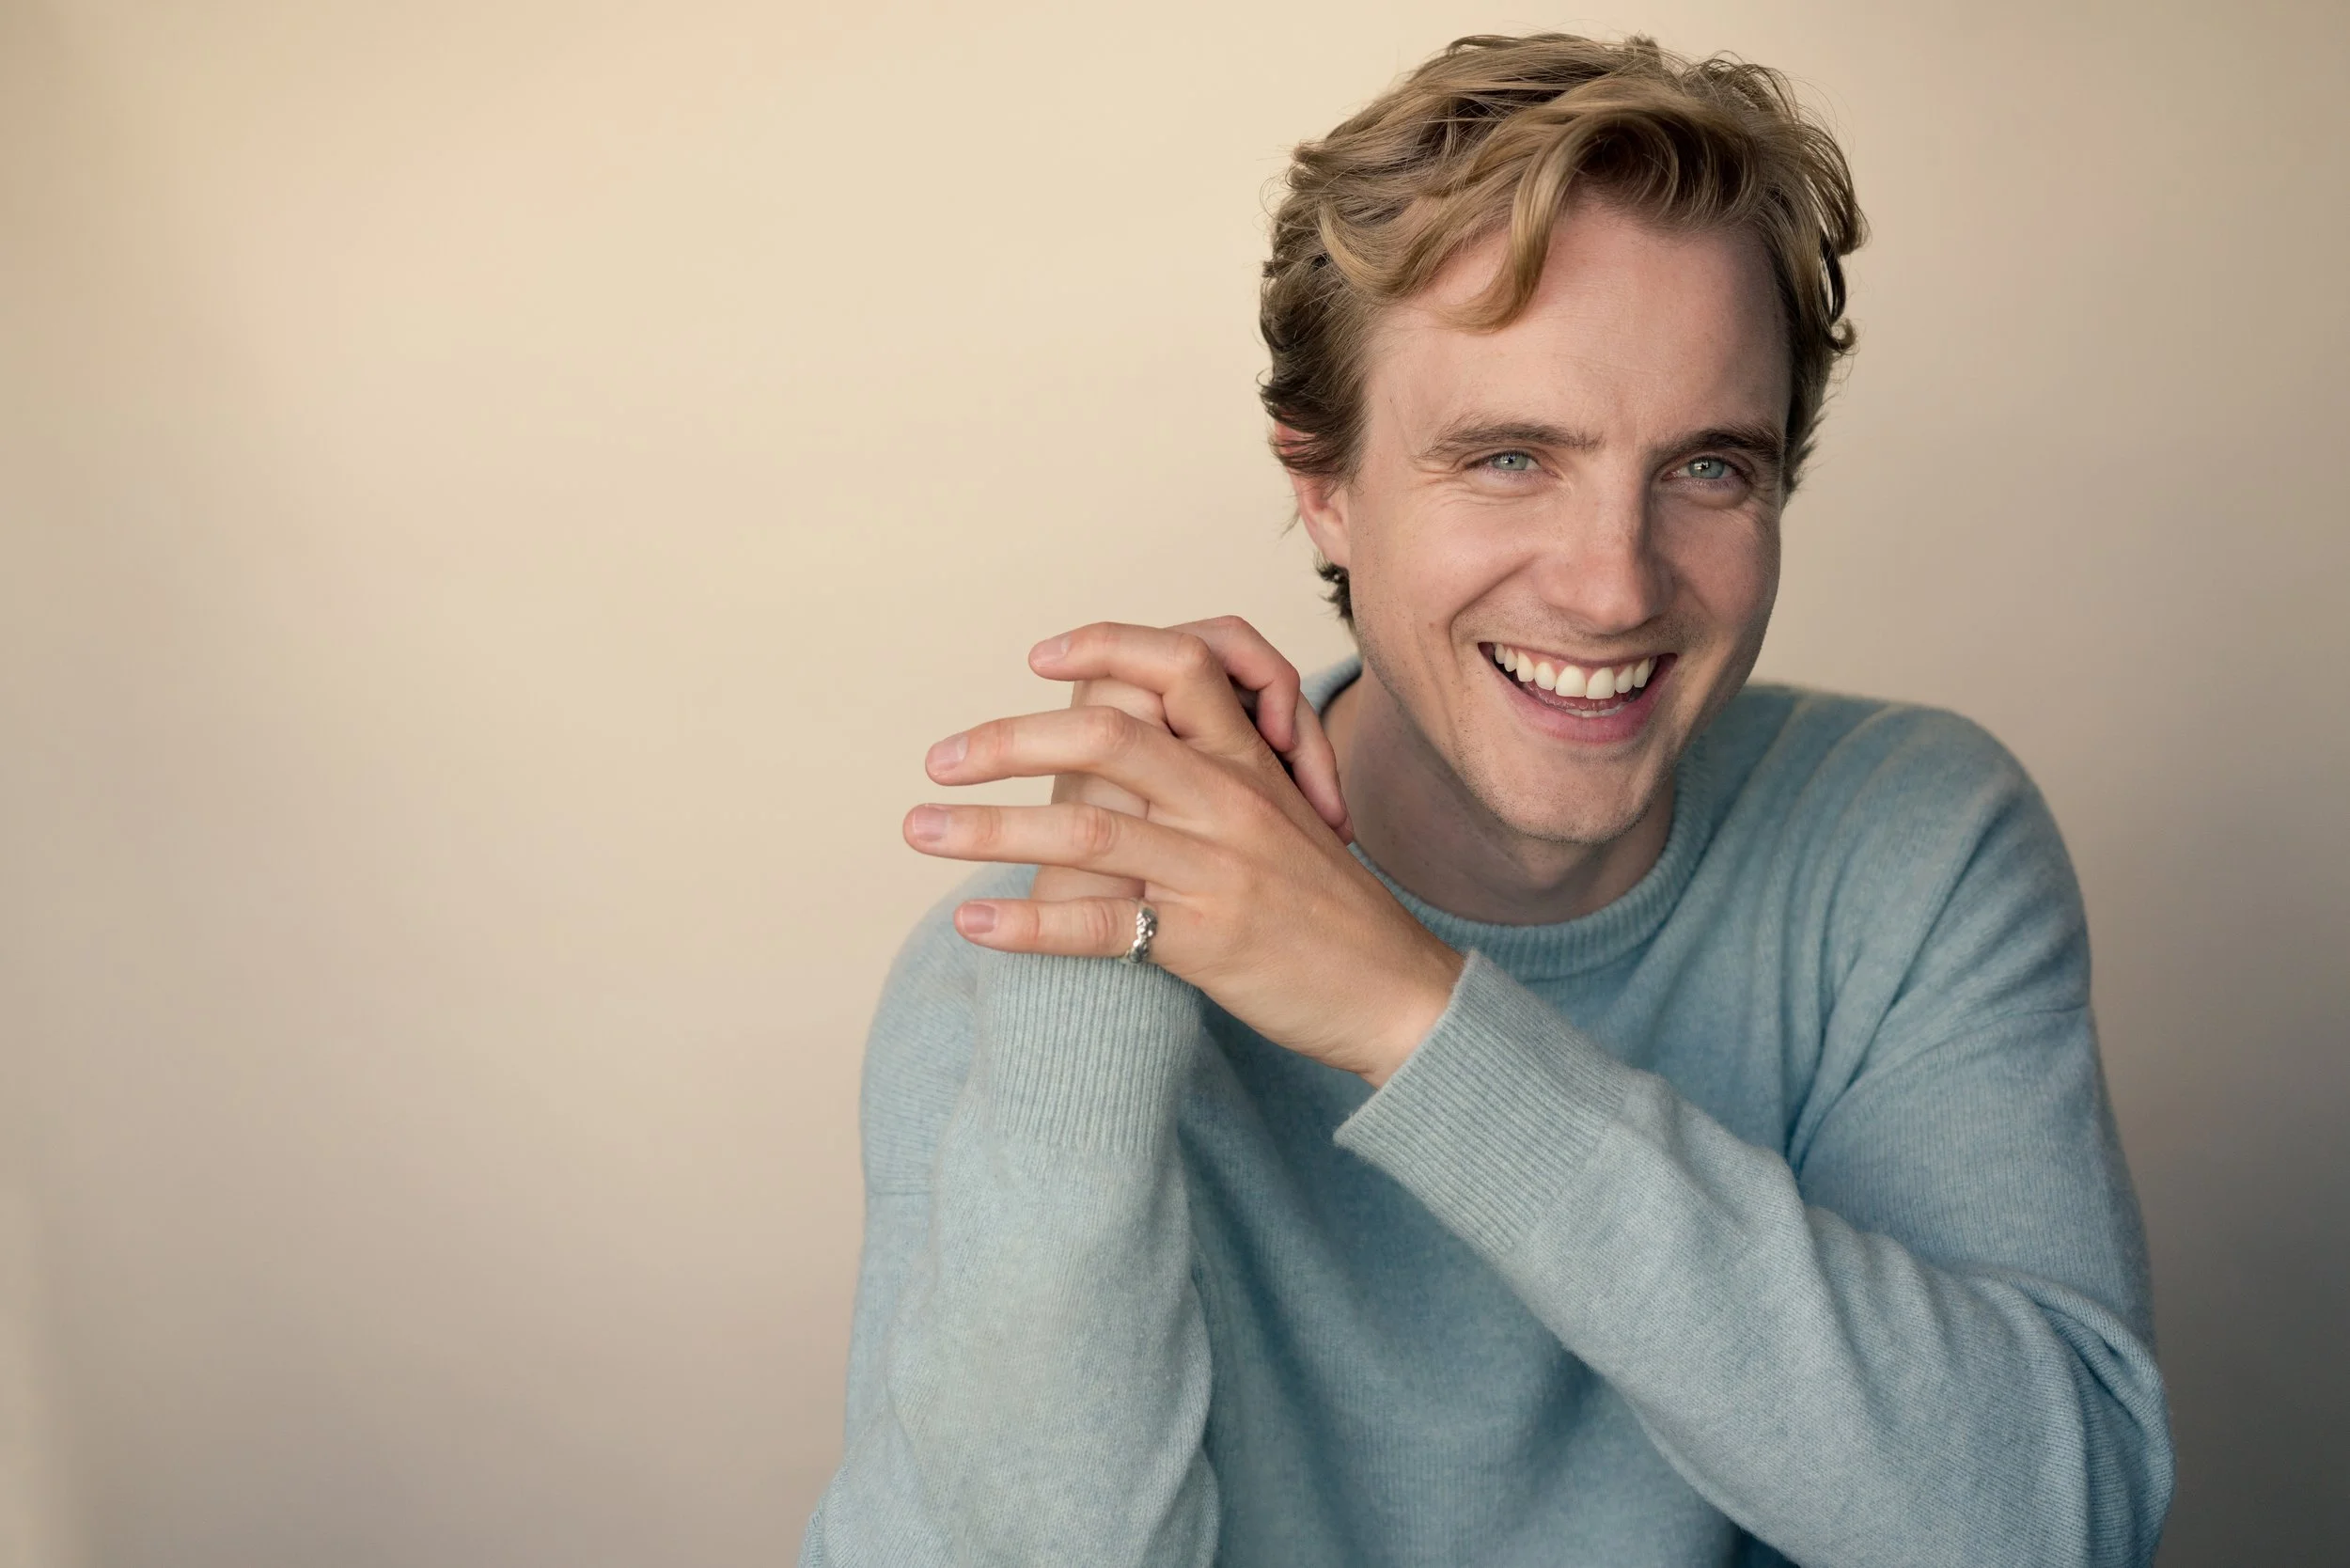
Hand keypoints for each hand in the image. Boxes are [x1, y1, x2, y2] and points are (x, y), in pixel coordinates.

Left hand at [903, 622, 1463, 1083]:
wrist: (1395, 992)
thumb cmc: (1329, 906)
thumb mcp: (1283, 815)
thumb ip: (1214, 771)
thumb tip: (1129, 738)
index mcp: (1248, 762)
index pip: (1177, 664)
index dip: (1105, 647)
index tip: (1040, 658)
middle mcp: (1229, 802)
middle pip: (1104, 737)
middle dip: (1006, 743)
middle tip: (938, 761)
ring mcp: (1216, 870)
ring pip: (1085, 832)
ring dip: (987, 832)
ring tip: (917, 831)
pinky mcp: (1206, 940)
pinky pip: (1103, 927)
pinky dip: (1029, 927)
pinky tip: (973, 926)